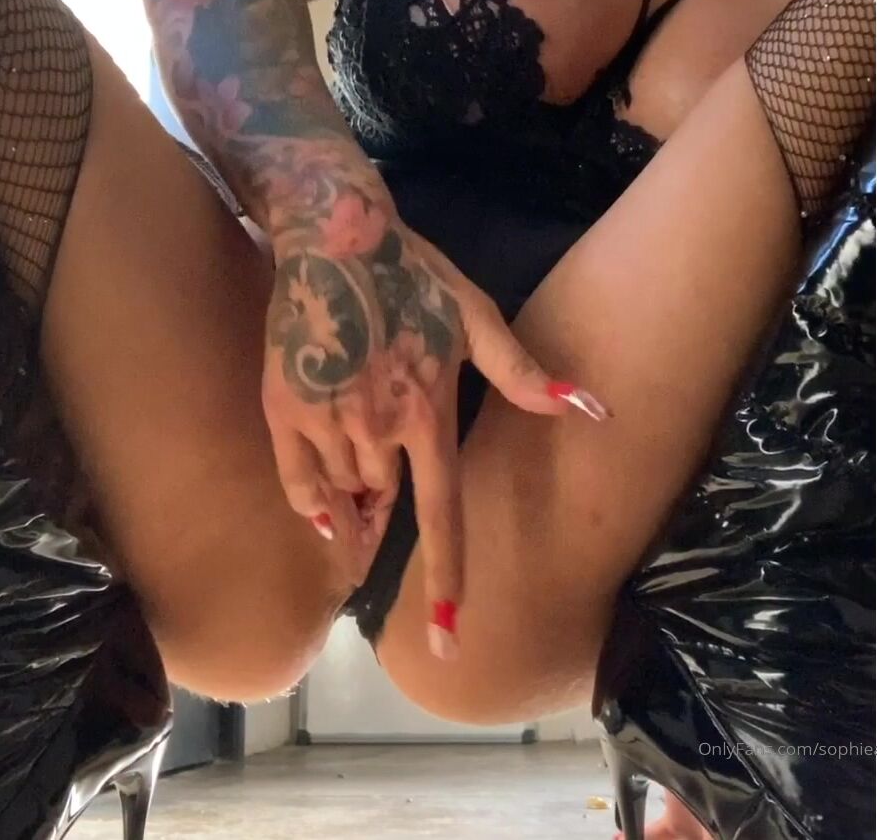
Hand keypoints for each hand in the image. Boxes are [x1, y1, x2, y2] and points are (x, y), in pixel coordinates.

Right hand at [260, 215, 600, 657]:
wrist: (334, 235)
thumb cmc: (414, 273)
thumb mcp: (475, 316)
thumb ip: (525, 375)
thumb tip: (593, 411)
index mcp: (428, 413)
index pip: (441, 515)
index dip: (446, 581)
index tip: (450, 640)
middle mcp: (376, 428)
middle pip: (387, 501)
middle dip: (393, 506)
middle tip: (396, 489)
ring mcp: (324, 421)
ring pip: (345, 494)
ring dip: (358, 503)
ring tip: (362, 492)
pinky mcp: (283, 408)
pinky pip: (298, 482)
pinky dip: (313, 506)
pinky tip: (324, 517)